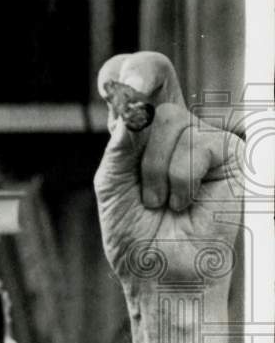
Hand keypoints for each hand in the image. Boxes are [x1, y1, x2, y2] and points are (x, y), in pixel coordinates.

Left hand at [93, 52, 242, 342]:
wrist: (161, 272)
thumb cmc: (134, 233)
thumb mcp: (111, 185)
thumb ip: (118, 147)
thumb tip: (131, 113)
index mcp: (141, 131)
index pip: (140, 81)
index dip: (131, 71)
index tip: (117, 84)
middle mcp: (173, 127)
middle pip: (153, 100)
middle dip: (140, 150)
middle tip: (144, 192)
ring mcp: (203, 138)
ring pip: (170, 122)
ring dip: (156, 173)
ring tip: (163, 203)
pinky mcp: (230, 153)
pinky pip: (198, 145)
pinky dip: (182, 181)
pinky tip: (186, 203)